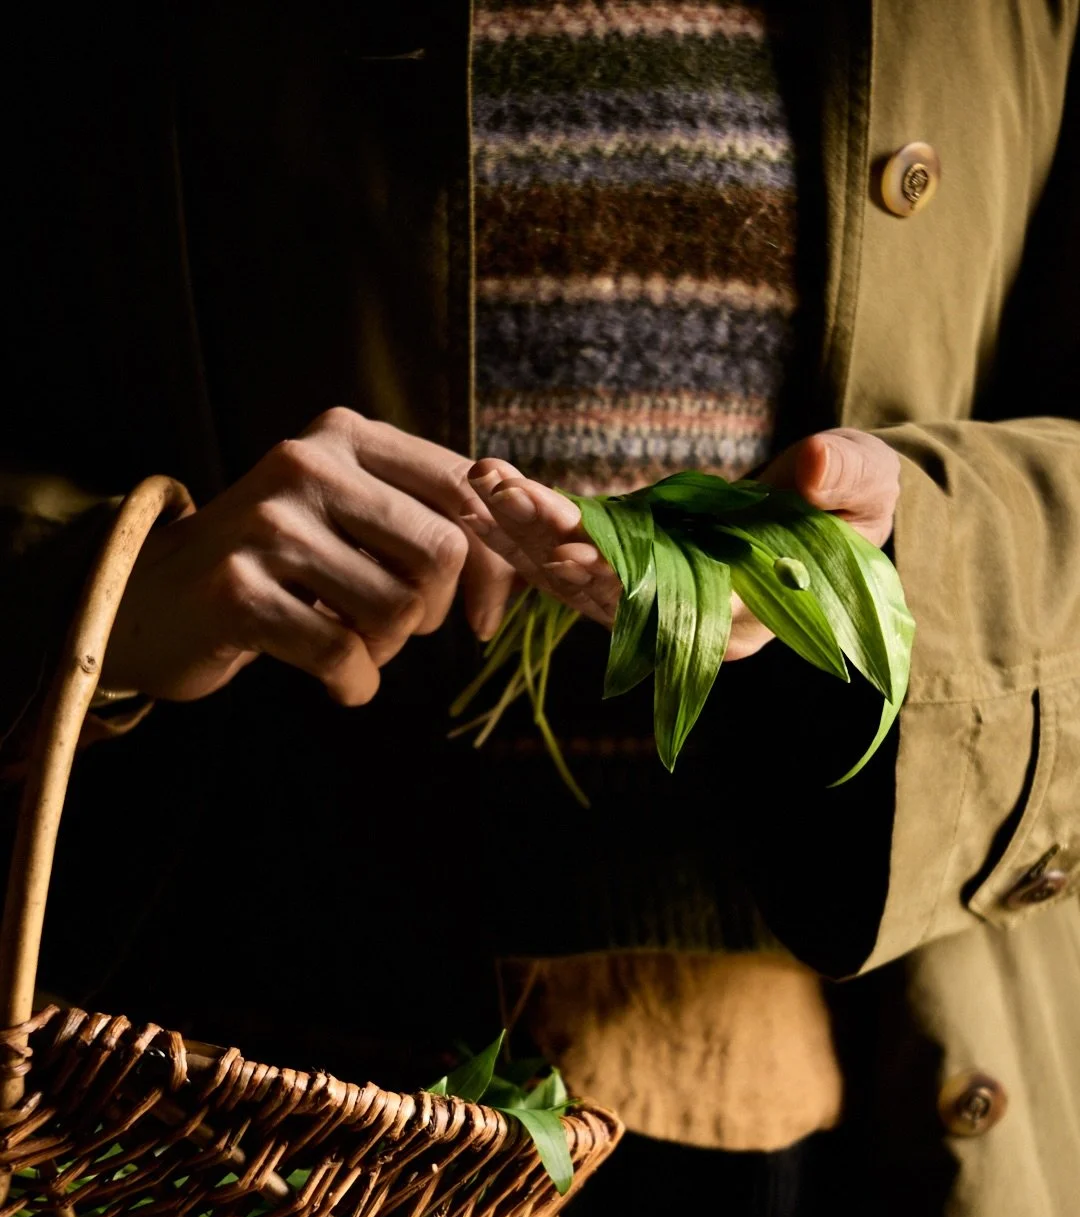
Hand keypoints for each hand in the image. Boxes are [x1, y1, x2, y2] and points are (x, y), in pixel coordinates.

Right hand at [103, 408, 514, 703]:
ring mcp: (267, 525)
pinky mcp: (236, 590)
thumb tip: (534, 558)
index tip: (487, 616)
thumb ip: (431, 516)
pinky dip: (353, 684)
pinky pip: (342, 655)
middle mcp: (307, 463)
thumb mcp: (353, 515)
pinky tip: (337, 681)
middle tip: (397, 630)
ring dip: (388, 651)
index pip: (465, 491)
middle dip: (434, 613)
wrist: (158, 598)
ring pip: (396, 610)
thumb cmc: (282, 564)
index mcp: (347, 435)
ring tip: (351, 644)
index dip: (498, 565)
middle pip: (442, 553)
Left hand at [464, 428, 899, 659]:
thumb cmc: (852, 501)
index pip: (670, 603)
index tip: (574, 552)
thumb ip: (846, 478)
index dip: (621, 578)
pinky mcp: (624, 562)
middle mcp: (681, 617)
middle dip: (548, 542)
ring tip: (476, 481)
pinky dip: (521, 526)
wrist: (825, 506)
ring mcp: (646, 593)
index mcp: (740, 612)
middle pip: (601, 589)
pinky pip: (563, 552)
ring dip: (519, 531)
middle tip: (499, 494)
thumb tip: (810, 465)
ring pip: (570, 575)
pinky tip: (480, 494)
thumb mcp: (868, 483)